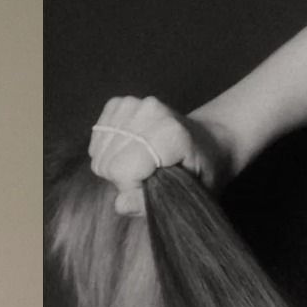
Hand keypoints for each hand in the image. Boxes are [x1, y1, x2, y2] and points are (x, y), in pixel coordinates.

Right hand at [87, 95, 233, 215]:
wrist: (209, 140)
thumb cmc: (201, 171)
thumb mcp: (188, 195)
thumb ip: (154, 203)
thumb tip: (121, 204)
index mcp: (171, 133)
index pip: (122, 170)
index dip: (131, 188)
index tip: (152, 187)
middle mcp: (151, 111)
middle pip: (107, 162)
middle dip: (123, 178)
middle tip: (149, 176)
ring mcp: (134, 103)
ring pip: (98, 152)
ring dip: (114, 165)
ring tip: (141, 164)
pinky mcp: (121, 103)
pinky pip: (97, 137)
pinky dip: (108, 150)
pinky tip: (130, 151)